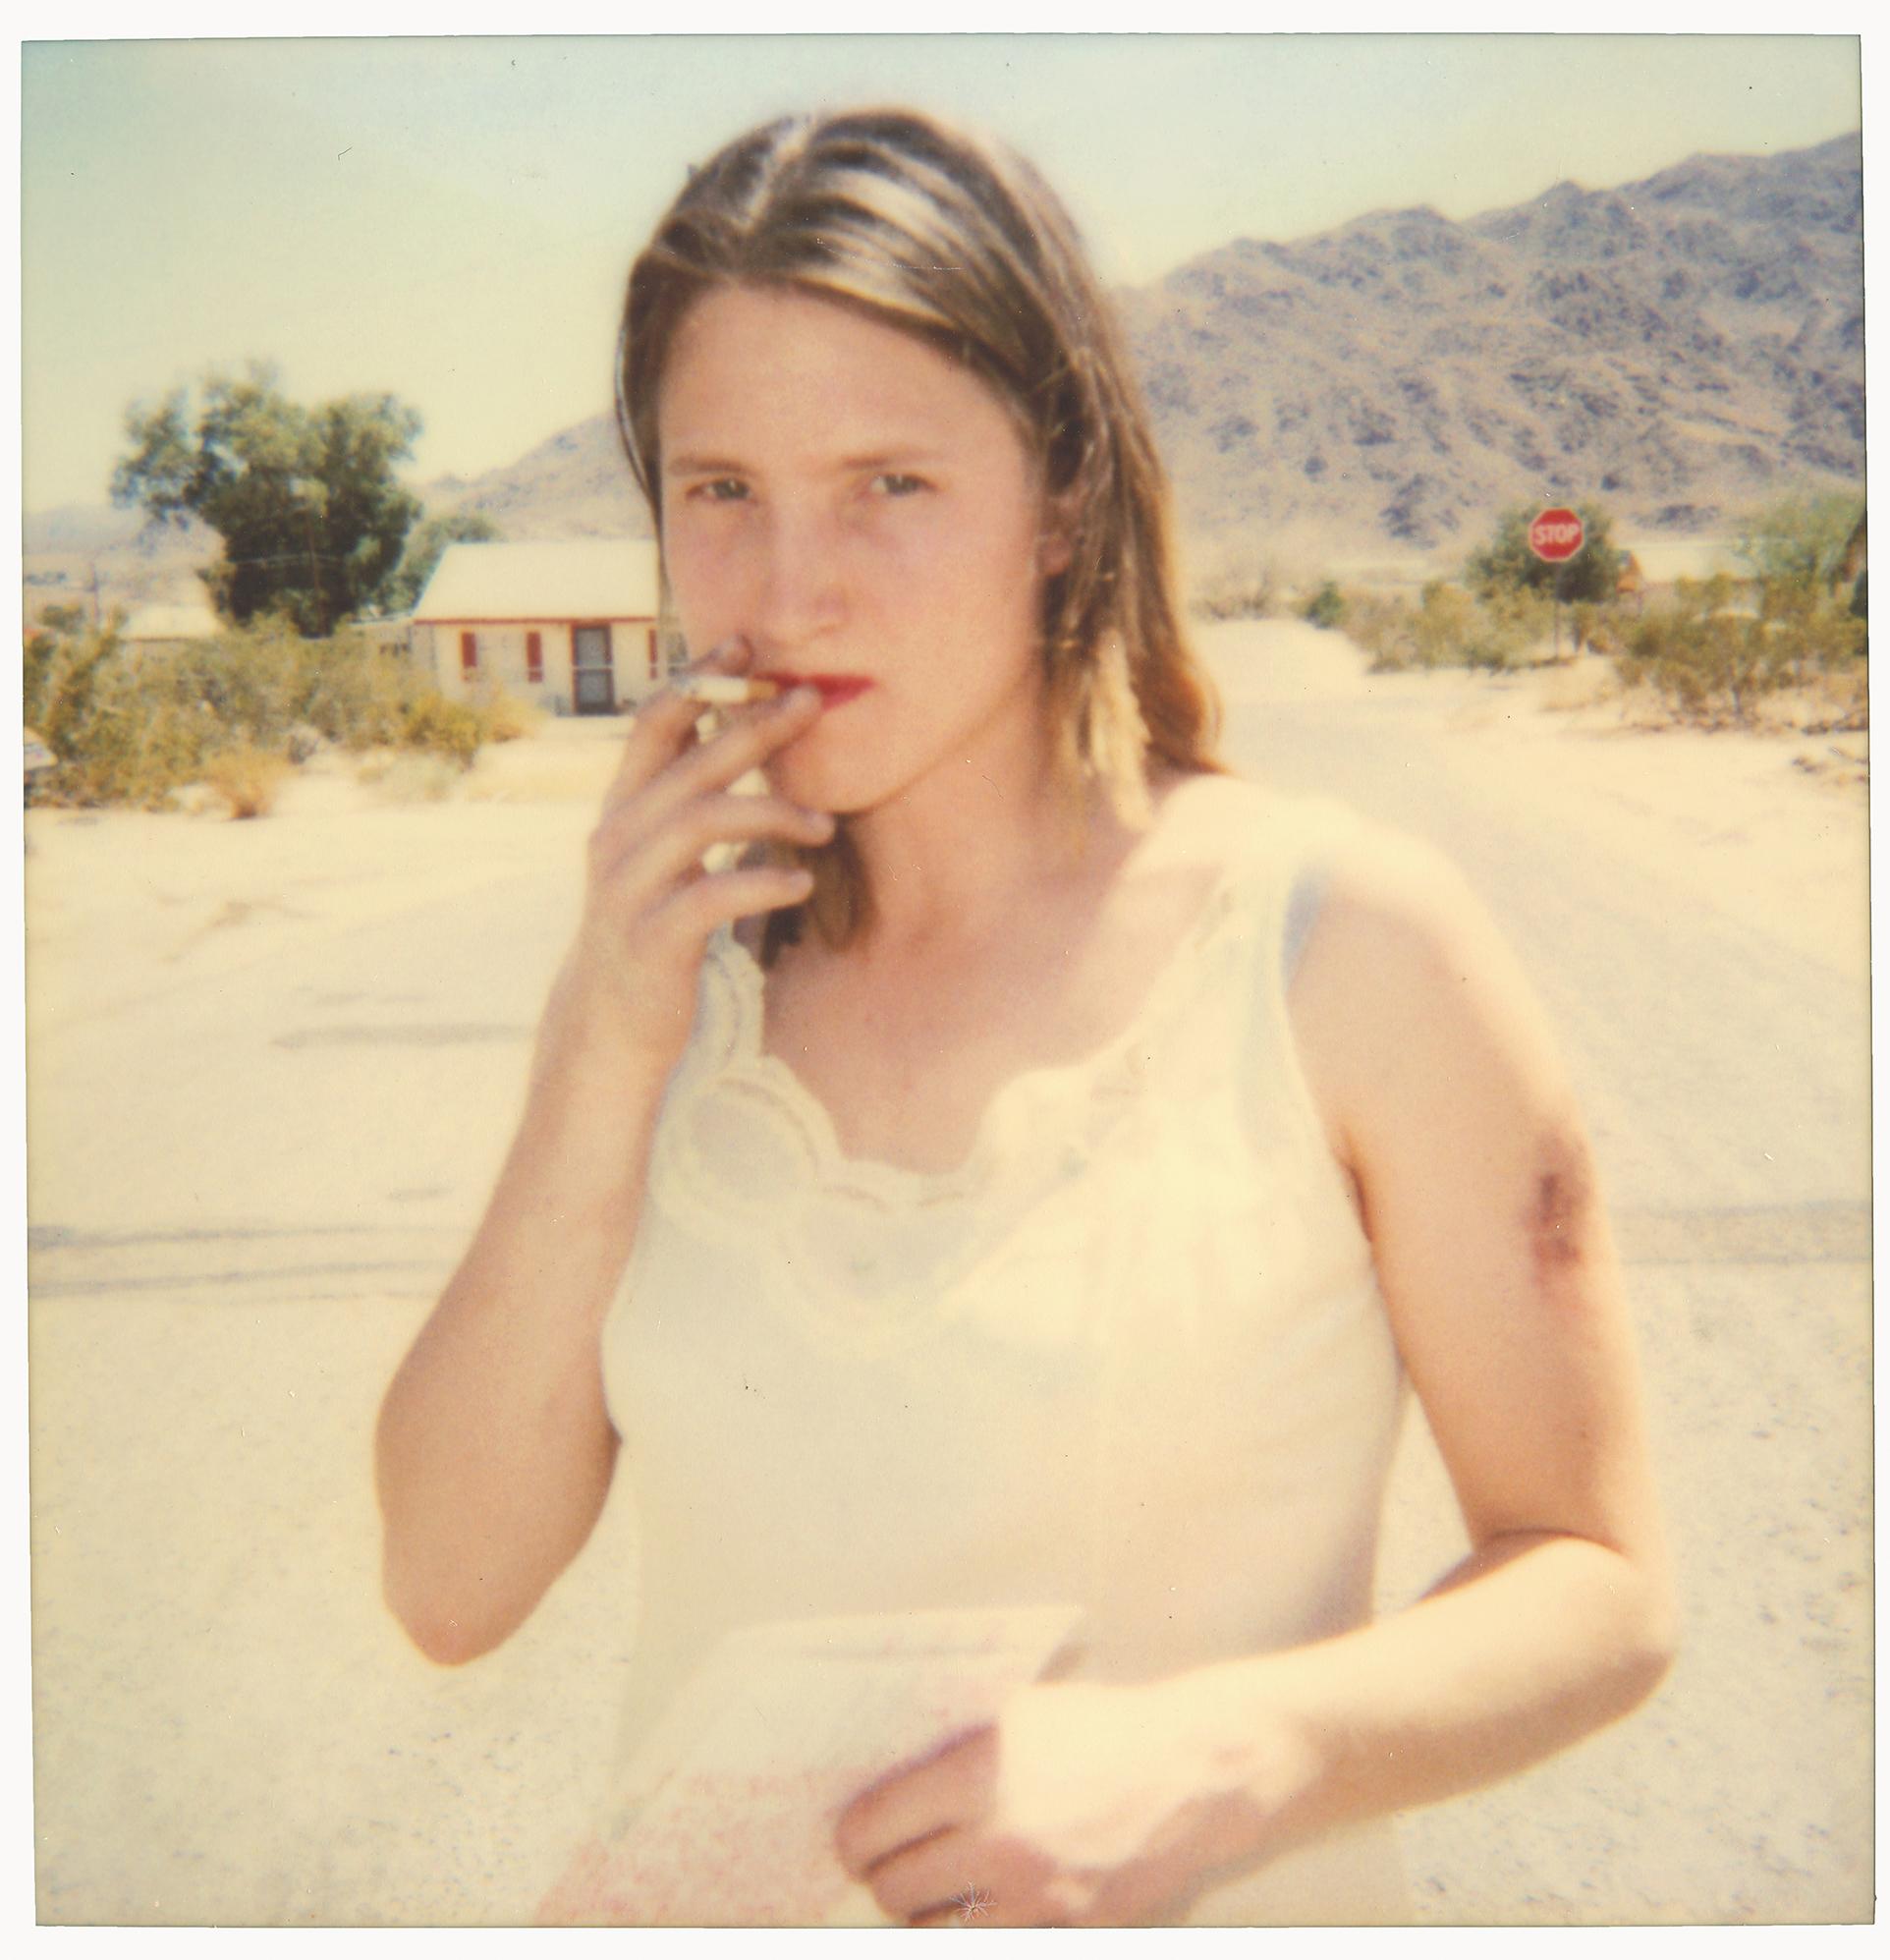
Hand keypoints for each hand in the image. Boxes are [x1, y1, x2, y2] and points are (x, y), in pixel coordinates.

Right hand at [538, 640, 832, 1079]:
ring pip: (700, 821)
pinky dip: (758, 882)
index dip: (697, 679)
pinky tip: (799, 881)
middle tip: (810, 701)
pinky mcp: (652, 938)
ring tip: (824, 826)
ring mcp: (630, 887)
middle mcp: (618, 837)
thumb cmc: (654, 928)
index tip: (745, 643)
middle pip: (689, 763)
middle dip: (752, 725)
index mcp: (624, 808)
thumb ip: (689, 801)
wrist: (611, 1022)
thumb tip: (740, 738)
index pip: (654, 723)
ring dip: (770, 811)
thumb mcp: (664, 855)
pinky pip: (709, 896)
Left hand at [832, 1678, 1301, 1927]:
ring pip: (935, 1932)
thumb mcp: (1022, 1714)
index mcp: (980, 1774)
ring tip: (931, 1886)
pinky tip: (986, 1900)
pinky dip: (979, 1927)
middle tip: (885, 1863)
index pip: (874, 1828)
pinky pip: (994, 1941)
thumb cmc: (1104, 1729)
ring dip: (923, 1912)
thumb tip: (882, 1776)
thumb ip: (955, 1748)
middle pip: (894, 1890)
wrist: (1195, 1770)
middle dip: (880, 1878)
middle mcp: (1002, 1839)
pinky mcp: (1070, 1927)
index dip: (852, 1837)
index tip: (852, 1837)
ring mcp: (1037, 1894)